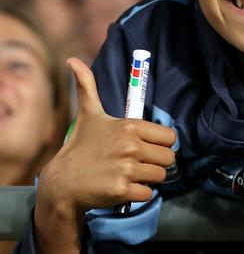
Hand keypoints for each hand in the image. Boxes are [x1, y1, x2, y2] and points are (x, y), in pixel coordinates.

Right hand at [37, 58, 176, 216]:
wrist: (62, 183)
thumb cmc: (80, 146)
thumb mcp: (88, 115)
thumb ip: (87, 87)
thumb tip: (72, 59)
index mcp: (130, 127)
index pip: (170, 137)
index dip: (159, 144)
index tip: (143, 147)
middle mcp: (130, 146)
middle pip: (169, 158)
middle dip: (155, 163)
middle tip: (134, 163)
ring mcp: (126, 169)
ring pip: (161, 176)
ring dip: (147, 178)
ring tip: (127, 174)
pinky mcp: (122, 191)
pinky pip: (149, 194)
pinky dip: (138, 194)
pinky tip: (121, 188)